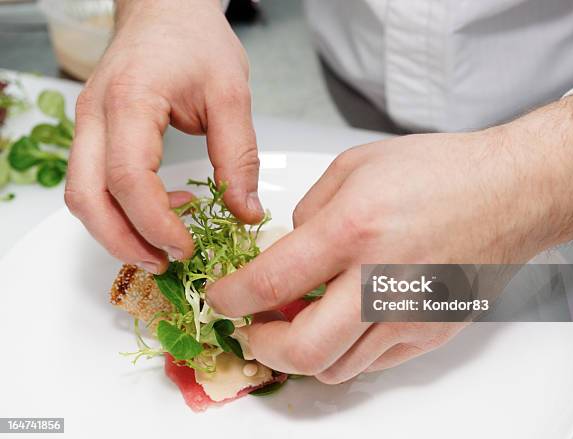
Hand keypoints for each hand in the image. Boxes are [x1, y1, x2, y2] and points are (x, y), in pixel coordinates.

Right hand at [65, 0, 262, 273]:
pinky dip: (119, 211)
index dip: (155, 223)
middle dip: (123, 242)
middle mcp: (95, 115)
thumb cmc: (195, 40)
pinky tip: (161, 212)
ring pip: (81, 196)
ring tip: (164, 247)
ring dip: (117, 232)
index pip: (128, 178)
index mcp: (130, 101)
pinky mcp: (93, 133)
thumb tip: (244, 213)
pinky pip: (92, 184)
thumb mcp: (230, 93)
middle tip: (167, 263)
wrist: (165, 10)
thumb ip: (238, 156)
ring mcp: (87, 124)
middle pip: (86, 197)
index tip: (188, 247)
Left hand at [207, 95, 572, 382]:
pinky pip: (373, 362)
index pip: (271, 282)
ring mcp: (411, 314)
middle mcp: (382, 281)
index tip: (221, 299)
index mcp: (355, 229)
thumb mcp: (355, 168)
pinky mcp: (432, 332)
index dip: (232, 299)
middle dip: (262, 346)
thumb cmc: (440, 171)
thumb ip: (309, 213)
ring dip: (303, 351)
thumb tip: (287, 250)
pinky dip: (344, 350)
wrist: (512, 191)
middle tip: (252, 327)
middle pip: (302, 351)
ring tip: (298, 321)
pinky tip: (343, 321)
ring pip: (336, 368)